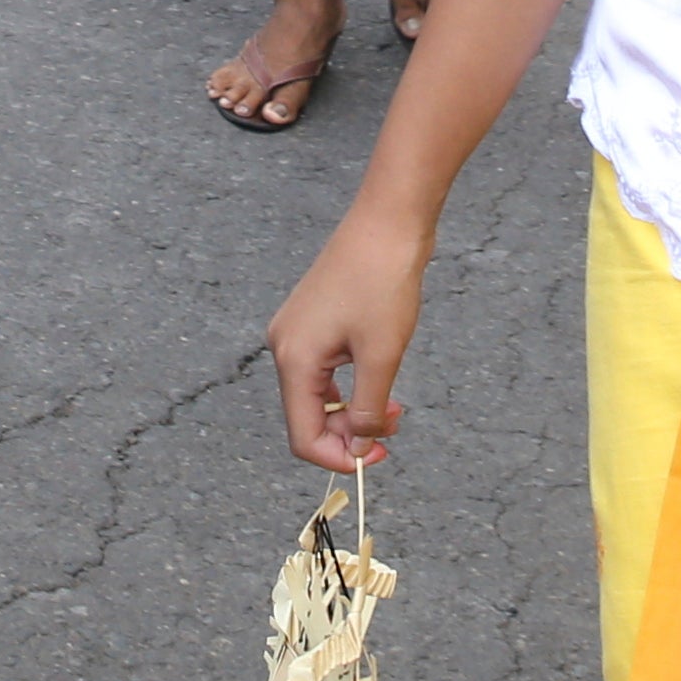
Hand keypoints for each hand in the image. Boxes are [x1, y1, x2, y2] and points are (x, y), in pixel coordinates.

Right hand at [271, 209, 431, 470]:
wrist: (387, 222)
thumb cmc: (383, 282)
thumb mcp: (382, 355)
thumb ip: (367, 410)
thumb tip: (359, 447)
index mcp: (294, 359)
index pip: (303, 436)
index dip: (338, 458)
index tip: (377, 459)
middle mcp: (285, 346)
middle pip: (308, 417)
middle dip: (349, 433)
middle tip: (394, 430)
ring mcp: (296, 331)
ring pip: (318, 395)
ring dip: (353, 411)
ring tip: (395, 407)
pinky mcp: (312, 319)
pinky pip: (324, 371)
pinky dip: (350, 386)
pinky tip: (379, 379)